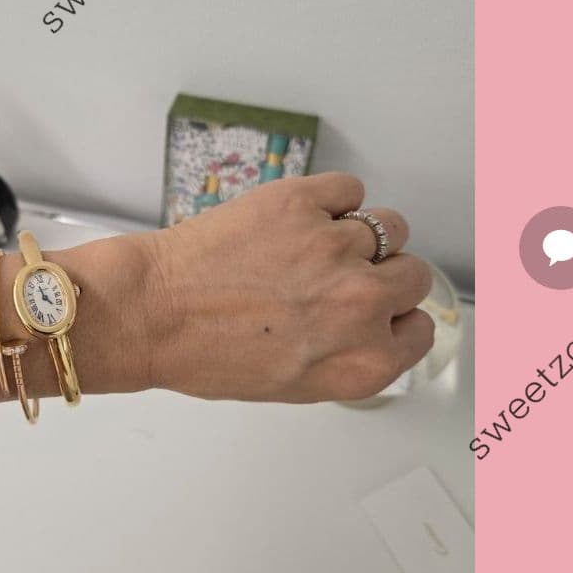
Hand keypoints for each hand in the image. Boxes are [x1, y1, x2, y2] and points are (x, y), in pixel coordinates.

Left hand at [139, 172, 433, 401]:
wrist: (152, 312)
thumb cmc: (204, 354)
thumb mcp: (292, 383)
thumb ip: (345, 356)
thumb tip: (369, 325)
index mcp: (362, 362)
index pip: (420, 328)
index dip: (397, 316)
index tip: (378, 309)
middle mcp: (360, 307)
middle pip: (413, 273)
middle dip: (383, 273)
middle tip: (340, 275)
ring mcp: (336, 250)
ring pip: (388, 226)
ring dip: (358, 233)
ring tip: (315, 244)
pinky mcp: (305, 203)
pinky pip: (349, 189)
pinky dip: (331, 198)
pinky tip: (299, 217)